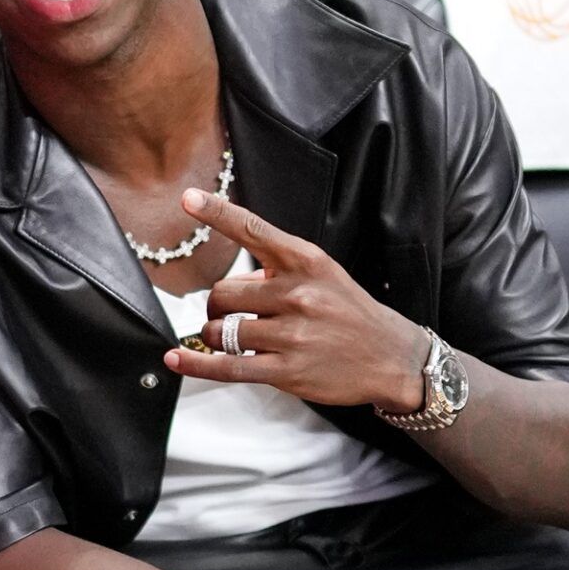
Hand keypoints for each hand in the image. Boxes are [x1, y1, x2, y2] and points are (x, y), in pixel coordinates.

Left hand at [163, 189, 428, 411]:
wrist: (392, 357)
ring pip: (221, 330)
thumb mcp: (322, 274)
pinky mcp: (285, 371)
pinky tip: (176, 359)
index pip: (253, 230)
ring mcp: (292, 334)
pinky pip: (227, 366)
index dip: (216, 213)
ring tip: (234, 337)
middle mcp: (297, 293)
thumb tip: (230, 283)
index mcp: (305, 261)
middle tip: (231, 313)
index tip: (188, 199)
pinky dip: (197, 364)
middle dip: (217, 305)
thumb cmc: (349, 311)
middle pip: (221, 292)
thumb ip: (276, 270)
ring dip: (216, 335)